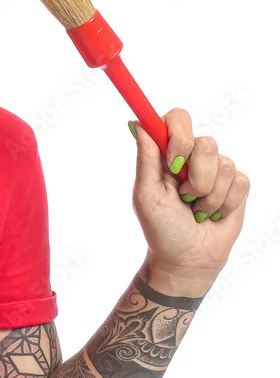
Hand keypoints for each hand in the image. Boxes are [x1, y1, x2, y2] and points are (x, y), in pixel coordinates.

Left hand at [129, 109, 249, 283]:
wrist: (188, 257)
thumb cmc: (161, 227)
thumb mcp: (146, 194)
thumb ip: (146, 159)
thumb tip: (138, 123)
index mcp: (166, 153)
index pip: (177, 119)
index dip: (179, 135)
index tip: (174, 162)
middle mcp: (191, 156)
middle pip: (206, 142)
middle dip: (196, 177)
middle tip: (184, 196)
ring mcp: (215, 170)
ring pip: (224, 164)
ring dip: (208, 196)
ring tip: (195, 209)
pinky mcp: (236, 185)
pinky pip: (240, 182)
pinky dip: (224, 204)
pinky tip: (212, 214)